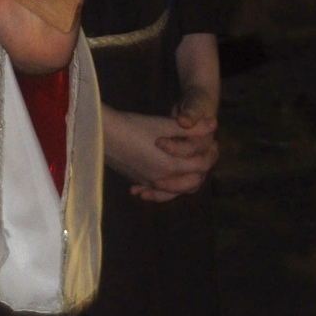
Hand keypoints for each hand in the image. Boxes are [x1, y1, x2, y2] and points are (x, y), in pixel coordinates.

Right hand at [101, 106, 216, 200]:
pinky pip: (160, 191)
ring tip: (191, 164)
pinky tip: (165, 179)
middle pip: (193, 182)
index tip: (213, 140)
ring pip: (178, 189)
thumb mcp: (163, 124)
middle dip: (203, 167)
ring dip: (187, 179)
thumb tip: (214, 124)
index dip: (210, 152)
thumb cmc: (132, 126)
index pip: (202, 166)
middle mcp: (163, 180)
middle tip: (206, 151)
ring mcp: (150, 183)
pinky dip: (168, 187)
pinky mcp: (139, 180)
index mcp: (172, 166)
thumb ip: (191, 127)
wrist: (101, 134)